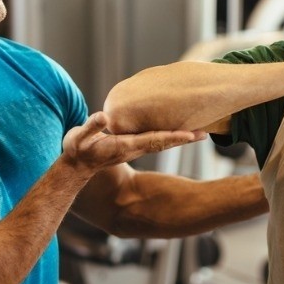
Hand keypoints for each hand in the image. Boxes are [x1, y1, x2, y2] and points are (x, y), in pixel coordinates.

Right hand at [60, 112, 204, 179]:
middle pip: (164, 142)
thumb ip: (91, 127)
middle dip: (185, 139)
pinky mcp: (133, 144)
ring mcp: (135, 147)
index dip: (172, 137)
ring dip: (182, 138)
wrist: (77, 166)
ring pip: (163, 142)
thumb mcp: (80, 139)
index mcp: (125, 145)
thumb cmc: (78, 150)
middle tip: (206, 133)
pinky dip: (171, 135)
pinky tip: (182, 130)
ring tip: (201, 133)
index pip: (153, 140)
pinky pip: (156, 139)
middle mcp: (134, 147)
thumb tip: (102, 117)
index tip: (190, 135)